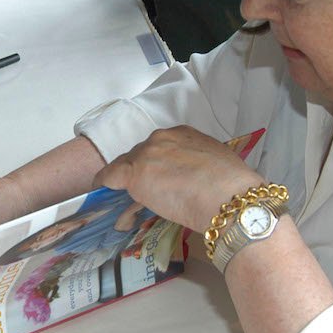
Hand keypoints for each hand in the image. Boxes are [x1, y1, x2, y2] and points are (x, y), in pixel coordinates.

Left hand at [94, 127, 267, 232]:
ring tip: (132, 199)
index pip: (159, 147)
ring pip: (127, 166)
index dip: (157, 164)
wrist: (229, 198)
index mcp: (182, 133)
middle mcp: (161, 138)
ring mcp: (146, 154)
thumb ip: (196, 164)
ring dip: (129, 181)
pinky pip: (110, 176)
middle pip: (141, 155)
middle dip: (143, 172)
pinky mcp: (134, 174)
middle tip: (152, 192)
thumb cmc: (232, 187)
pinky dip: (104, 182)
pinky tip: (101, 190)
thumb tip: (191, 178)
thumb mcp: (215, 163)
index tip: (160, 176)